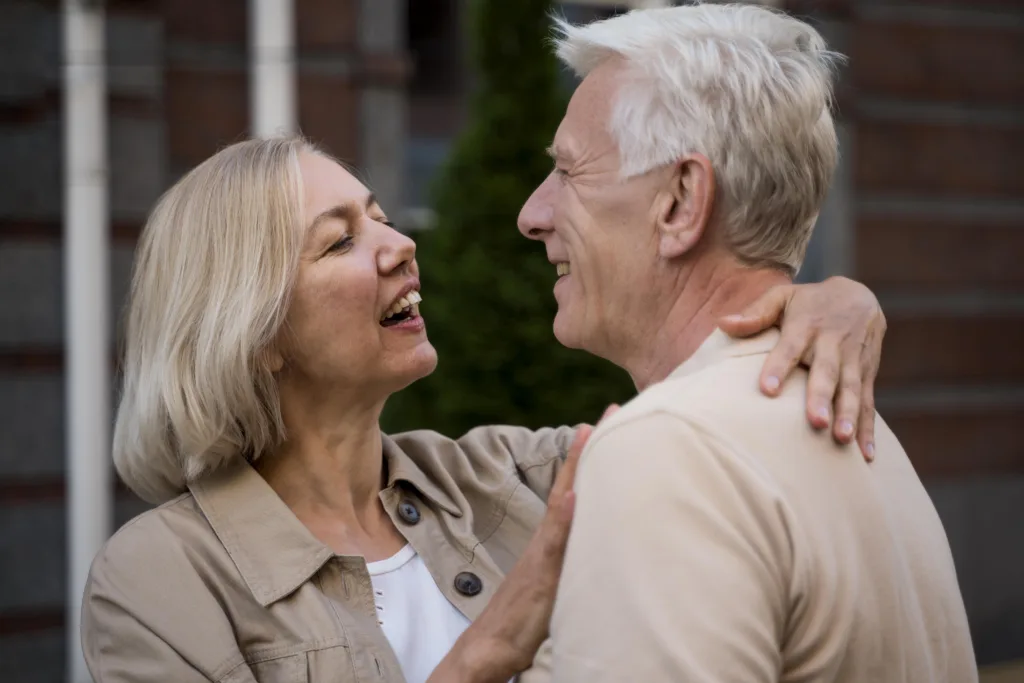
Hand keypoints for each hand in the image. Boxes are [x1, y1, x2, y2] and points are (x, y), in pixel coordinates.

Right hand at [432, 407, 616, 682]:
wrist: (489, 646)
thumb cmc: (523, 620)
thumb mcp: (556, 585)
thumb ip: (571, 560)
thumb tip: (595, 538)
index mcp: (553, 539)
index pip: (575, 489)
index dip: (591, 458)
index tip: (609, 423)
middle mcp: (547, 539)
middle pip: (571, 483)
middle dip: (591, 448)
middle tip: (613, 409)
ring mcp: (543, 555)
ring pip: (565, 502)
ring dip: (580, 467)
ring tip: (595, 431)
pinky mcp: (540, 577)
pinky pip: (554, 542)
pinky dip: (564, 517)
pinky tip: (576, 494)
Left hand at [718, 277, 885, 460]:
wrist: (861, 296)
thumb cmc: (809, 302)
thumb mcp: (782, 297)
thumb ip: (755, 313)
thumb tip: (723, 323)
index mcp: (806, 325)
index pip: (789, 347)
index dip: (779, 367)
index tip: (767, 389)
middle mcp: (832, 343)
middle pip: (827, 372)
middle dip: (821, 397)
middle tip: (815, 422)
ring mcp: (853, 360)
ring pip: (851, 389)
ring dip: (848, 414)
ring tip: (841, 438)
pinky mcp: (867, 375)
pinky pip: (868, 401)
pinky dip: (868, 428)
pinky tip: (865, 454)